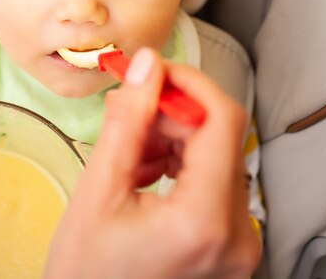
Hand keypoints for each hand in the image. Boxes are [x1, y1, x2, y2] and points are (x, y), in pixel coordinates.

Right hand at [44, 48, 260, 278]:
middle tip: (129, 116)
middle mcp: (237, 235)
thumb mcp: (98, 190)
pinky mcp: (231, 245)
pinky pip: (214, 182)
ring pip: (217, 156)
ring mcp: (239, 244)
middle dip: (172, 116)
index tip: (154, 73)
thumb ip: (127, 121)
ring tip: (129, 157)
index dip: (188, 83)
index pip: (222, 120)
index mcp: (205, 221)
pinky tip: (144, 174)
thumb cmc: (86, 274)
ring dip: (173, 141)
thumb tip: (145, 67)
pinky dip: (180, 165)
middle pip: (220, 137)